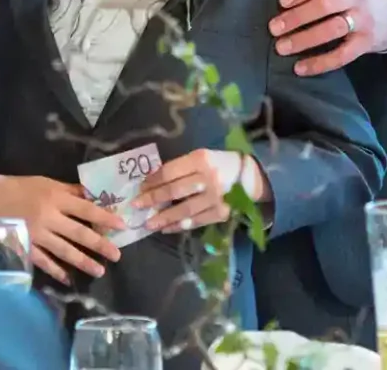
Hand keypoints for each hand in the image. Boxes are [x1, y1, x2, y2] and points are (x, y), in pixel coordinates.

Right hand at [0, 174, 125, 284]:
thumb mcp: (46, 183)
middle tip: (117, 255)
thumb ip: (69, 192)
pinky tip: (68, 278)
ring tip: (100, 271)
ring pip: (65, 251)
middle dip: (100, 245)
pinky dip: (56, 271)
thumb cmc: (19, 188)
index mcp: (55, 198)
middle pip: (79, 233)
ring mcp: (36, 235)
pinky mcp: (25, 248)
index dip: (105, 218)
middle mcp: (49, 217)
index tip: (121, 226)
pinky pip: (44, 261)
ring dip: (83, 262)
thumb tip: (93, 196)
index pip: (87, 209)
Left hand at [134, 149, 269, 233]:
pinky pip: (196, 221)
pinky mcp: (221, 213)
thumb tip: (153, 182)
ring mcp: (215, 197)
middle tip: (136, 207)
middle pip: (174, 190)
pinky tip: (167, 228)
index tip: (140, 188)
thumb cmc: (219, 164)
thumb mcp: (202, 157)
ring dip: (163, 218)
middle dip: (152, 199)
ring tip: (148, 224)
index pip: (170, 171)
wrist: (251, 176)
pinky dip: (180, 225)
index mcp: (201, 159)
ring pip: (184, 209)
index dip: (153, 181)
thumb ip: (181, 168)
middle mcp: (208, 177)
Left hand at [269, 0, 386, 76]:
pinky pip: (342, 56)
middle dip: (297, 17)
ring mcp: (363, 21)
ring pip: (332, 30)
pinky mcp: (365, 43)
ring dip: (304, 40)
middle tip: (274, 27)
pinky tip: (300, 68)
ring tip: (281, 47)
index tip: (282, 0)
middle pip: (325, 6)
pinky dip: (320, 63)